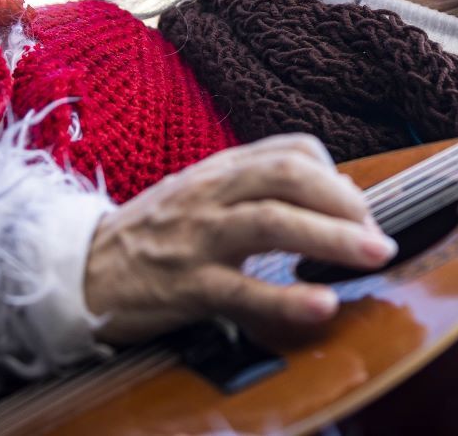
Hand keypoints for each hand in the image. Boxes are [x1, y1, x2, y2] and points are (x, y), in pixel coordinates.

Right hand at [82, 134, 396, 345]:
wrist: (78, 272)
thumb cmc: (152, 236)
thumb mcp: (203, 197)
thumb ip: (258, 191)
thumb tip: (336, 197)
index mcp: (220, 170)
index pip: (289, 149)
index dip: (335, 174)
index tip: (359, 208)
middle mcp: (212, 194)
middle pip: (287, 175)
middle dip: (343, 200)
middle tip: (379, 234)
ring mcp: (198, 238)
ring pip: (272, 221)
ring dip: (331, 238)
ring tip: (374, 256)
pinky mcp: (186, 286)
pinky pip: (242, 291)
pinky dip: (287, 299)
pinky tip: (321, 306)